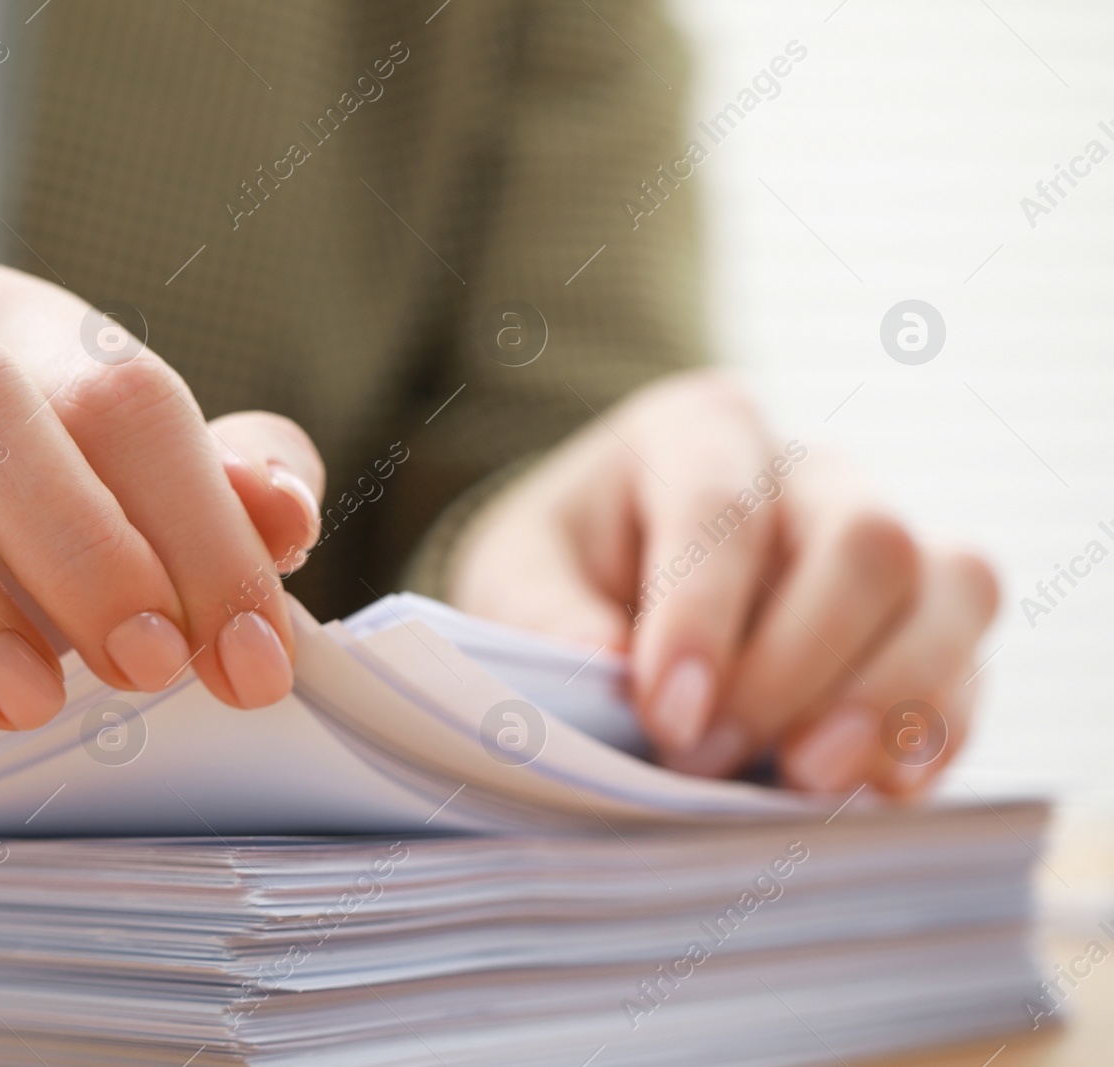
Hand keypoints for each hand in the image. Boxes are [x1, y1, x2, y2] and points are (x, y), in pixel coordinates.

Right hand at [0, 264, 323, 774]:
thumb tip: (285, 509)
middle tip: (145, 667)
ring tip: (24, 700)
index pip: (121, 393)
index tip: (248, 661)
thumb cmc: (30, 577)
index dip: (201, 527)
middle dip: (77, 535)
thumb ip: (222, 504)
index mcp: (16, 336)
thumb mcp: (145, 537)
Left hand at [448, 371, 998, 797]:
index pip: (725, 505)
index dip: (702, 615)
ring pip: (950, 589)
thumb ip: (544, 613)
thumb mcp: (515, 576)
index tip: (666, 717)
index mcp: (698, 430)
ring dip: (888, 699)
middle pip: (866, 542)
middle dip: (794, 668)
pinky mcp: (925, 617)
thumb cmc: (562, 569)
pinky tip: (876, 790)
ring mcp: (884, 537)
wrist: (609, 584)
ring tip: (804, 782)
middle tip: (707, 762)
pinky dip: (934, 731)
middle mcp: (810, 469)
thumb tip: (608, 665)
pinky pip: (970, 659)